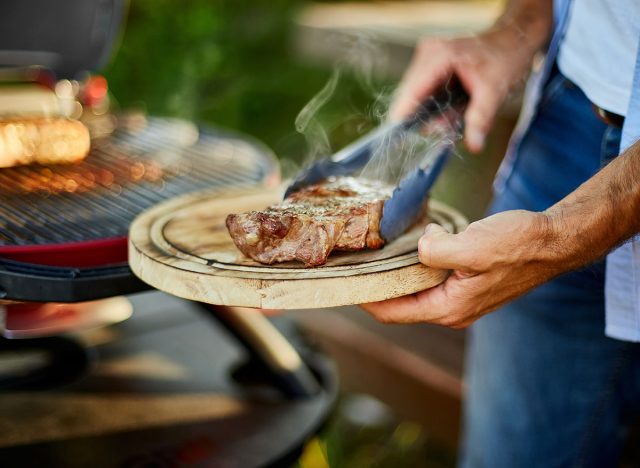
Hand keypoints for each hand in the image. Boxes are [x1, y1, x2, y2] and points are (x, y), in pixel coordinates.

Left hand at [361, 210, 563, 327]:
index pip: (393, 313)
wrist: (551, 242)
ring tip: (373, 256)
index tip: (343, 285)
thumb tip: (420, 246)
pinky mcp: (466, 283)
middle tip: (353, 266)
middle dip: (376, 288)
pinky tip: (407, 247)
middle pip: (401, 304)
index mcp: (448, 308)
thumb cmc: (518, 246)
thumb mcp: (473, 246)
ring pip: (415, 291)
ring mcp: (459, 298)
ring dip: (396, 275)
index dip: (365, 301)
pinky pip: (430, 279)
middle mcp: (451, 309)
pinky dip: (415, 267)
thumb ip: (437, 251)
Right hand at [391, 10, 550, 151]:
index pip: (411, 93)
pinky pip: (422, 91)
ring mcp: (427, 56)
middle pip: (409, 96)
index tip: (399, 140)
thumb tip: (474, 145)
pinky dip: (434, 104)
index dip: (403, 118)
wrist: (513, 41)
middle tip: (449, 124)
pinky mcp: (429, 63)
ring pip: (414, 95)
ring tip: (455, 112)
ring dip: (430, 111)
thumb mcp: (495, 92)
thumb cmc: (506, 59)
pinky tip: (452, 105)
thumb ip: (481, 119)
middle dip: (425, 117)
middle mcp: (428, 53)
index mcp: (440, 57)